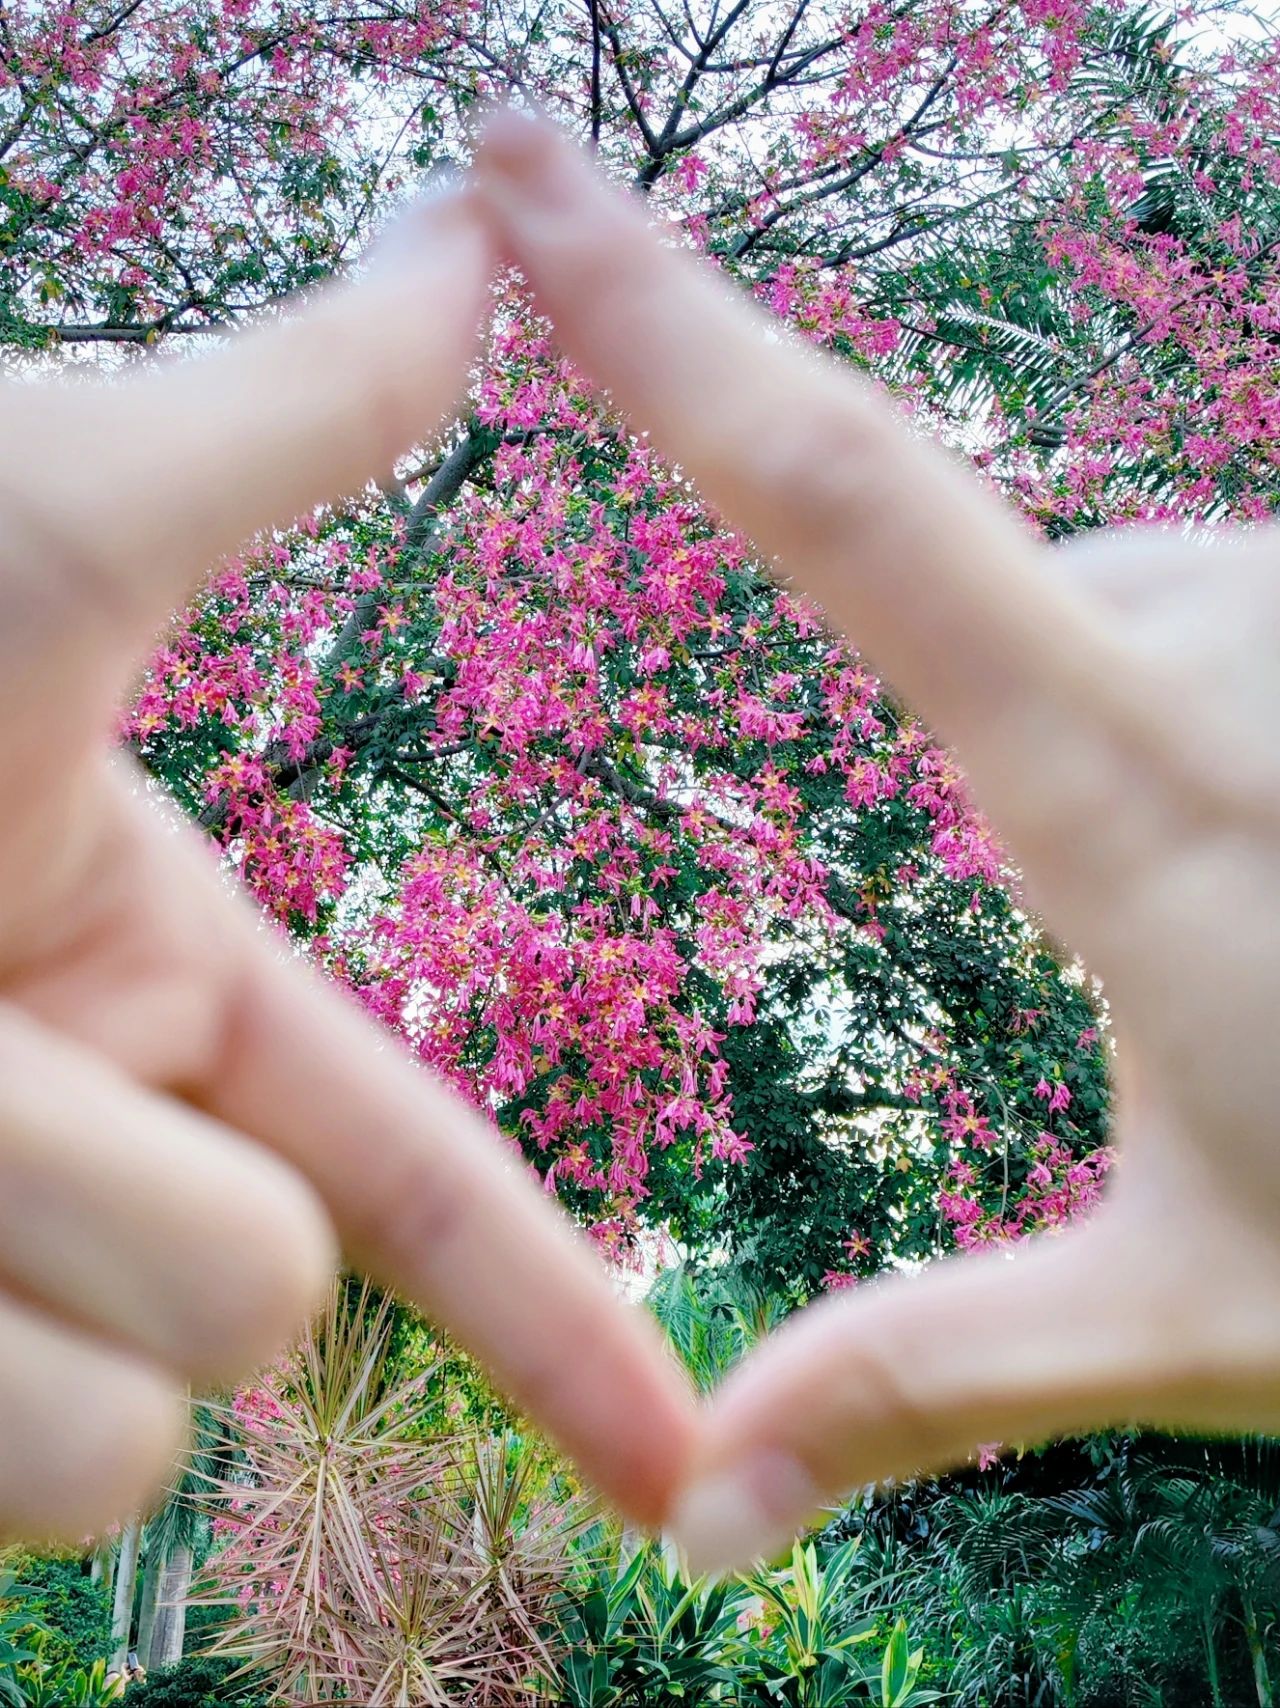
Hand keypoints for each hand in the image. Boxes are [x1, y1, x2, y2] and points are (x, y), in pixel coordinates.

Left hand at [0, 181, 693, 1542]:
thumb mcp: (41, 532)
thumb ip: (288, 421)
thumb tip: (476, 241)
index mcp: (174, 990)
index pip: (426, 1184)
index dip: (563, 1324)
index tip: (677, 1468)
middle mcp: (83, 1159)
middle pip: (261, 1307)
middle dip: (100, 1193)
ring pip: (116, 1446)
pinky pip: (11, 1496)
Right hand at [476, 112, 1279, 1574]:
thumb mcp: (1187, 1325)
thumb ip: (921, 1381)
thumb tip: (691, 1514)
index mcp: (1120, 783)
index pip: (831, 495)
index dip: (652, 315)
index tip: (525, 166)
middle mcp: (1230, 639)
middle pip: (1008, 590)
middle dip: (1028, 730)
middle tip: (1189, 950)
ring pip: (1144, 604)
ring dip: (1143, 729)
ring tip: (1276, 920)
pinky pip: (1242, 615)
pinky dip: (1226, 709)